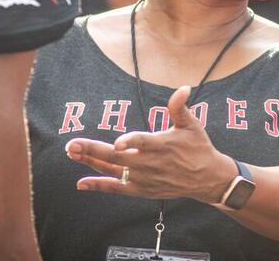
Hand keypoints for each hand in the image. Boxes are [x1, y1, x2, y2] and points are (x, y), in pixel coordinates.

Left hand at [65, 86, 235, 203]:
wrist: (206, 178)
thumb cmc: (198, 147)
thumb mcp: (191, 124)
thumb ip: (180, 107)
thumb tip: (183, 88)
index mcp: (161, 144)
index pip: (142, 142)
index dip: (130, 142)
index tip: (118, 142)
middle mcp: (149, 163)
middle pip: (117, 158)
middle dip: (92, 150)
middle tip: (72, 144)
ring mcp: (143, 178)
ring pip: (112, 171)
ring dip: (91, 162)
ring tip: (72, 153)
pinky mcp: (141, 189)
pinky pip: (116, 188)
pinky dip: (99, 185)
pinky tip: (81, 182)